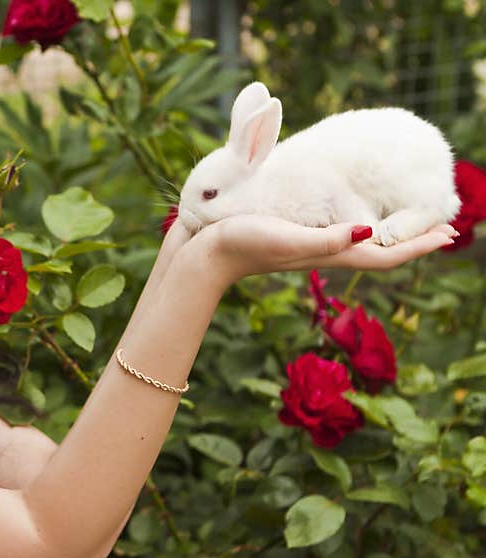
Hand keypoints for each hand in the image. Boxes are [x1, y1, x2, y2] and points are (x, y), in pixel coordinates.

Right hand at [181, 215, 458, 285]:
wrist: (198, 256)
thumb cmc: (239, 245)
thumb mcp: (285, 239)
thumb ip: (325, 239)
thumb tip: (367, 232)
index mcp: (325, 254)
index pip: (383, 254)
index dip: (417, 246)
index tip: (450, 235)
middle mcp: (318, 251)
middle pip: (375, 249)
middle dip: (408, 240)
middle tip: (437, 227)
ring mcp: (300, 244)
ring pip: (354, 240)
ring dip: (382, 232)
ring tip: (398, 218)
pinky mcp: (282, 233)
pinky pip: (328, 228)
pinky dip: (348, 221)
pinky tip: (342, 210)